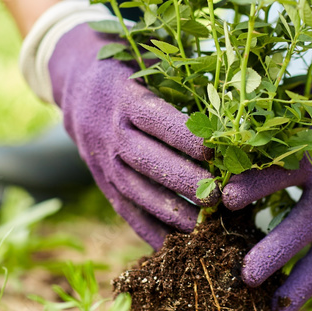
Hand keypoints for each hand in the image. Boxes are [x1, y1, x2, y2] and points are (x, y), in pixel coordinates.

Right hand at [48, 23, 218, 247]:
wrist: (75, 79)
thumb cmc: (132, 66)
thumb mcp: (151, 62)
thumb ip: (183, 79)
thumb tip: (235, 98)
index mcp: (125, 95)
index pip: (155, 119)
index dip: (184, 136)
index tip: (216, 151)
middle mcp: (109, 129)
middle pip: (144, 159)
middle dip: (182, 180)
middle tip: (219, 197)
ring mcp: (101, 158)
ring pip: (133, 189)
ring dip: (167, 211)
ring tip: (203, 229)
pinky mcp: (101, 179)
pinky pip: (123, 208)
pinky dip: (146, 229)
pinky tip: (172, 248)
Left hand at [221, 83, 311, 310]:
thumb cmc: (302, 135)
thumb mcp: (283, 127)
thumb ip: (250, 137)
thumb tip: (201, 142)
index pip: (283, 168)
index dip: (255, 183)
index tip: (225, 198)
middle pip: (309, 219)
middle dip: (278, 249)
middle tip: (245, 275)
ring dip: (303, 281)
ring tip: (274, 308)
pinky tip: (287, 306)